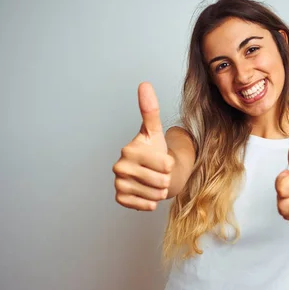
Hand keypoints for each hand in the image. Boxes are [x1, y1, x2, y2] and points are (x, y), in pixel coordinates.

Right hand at [113, 82, 173, 210]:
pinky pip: (145, 205)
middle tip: (157, 172)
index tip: (161, 159)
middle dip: (165, 179)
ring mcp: (118, 184)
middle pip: (162, 181)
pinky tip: (146, 192)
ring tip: (153, 181)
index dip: (170, 164)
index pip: (166, 164)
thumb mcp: (155, 131)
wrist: (149, 172)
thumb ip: (150, 109)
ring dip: (159, 191)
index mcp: (129, 150)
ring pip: (156, 195)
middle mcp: (119, 167)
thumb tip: (144, 84)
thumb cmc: (153, 151)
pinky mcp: (120, 199)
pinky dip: (151, 202)